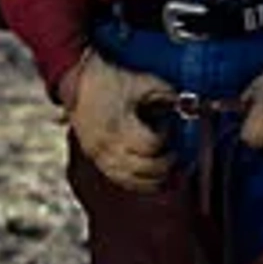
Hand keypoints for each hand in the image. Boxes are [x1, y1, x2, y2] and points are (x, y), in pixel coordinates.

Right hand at [63, 51, 175, 191]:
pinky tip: (151, 179)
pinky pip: (121, 181)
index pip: (152, 146)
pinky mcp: (96, 159)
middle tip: (175, 153)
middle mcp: (109, 147)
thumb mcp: (140, 81)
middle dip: (166, 163)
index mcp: (119, 127)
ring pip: (134, 181)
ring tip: (167, 169)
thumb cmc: (108, 80)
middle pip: (146, 169)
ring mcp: (101, 156)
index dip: (165, 137)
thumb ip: (166, 93)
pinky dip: (139, 183)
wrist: (75, 81)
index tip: (167, 125)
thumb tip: (187, 105)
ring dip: (155, 179)